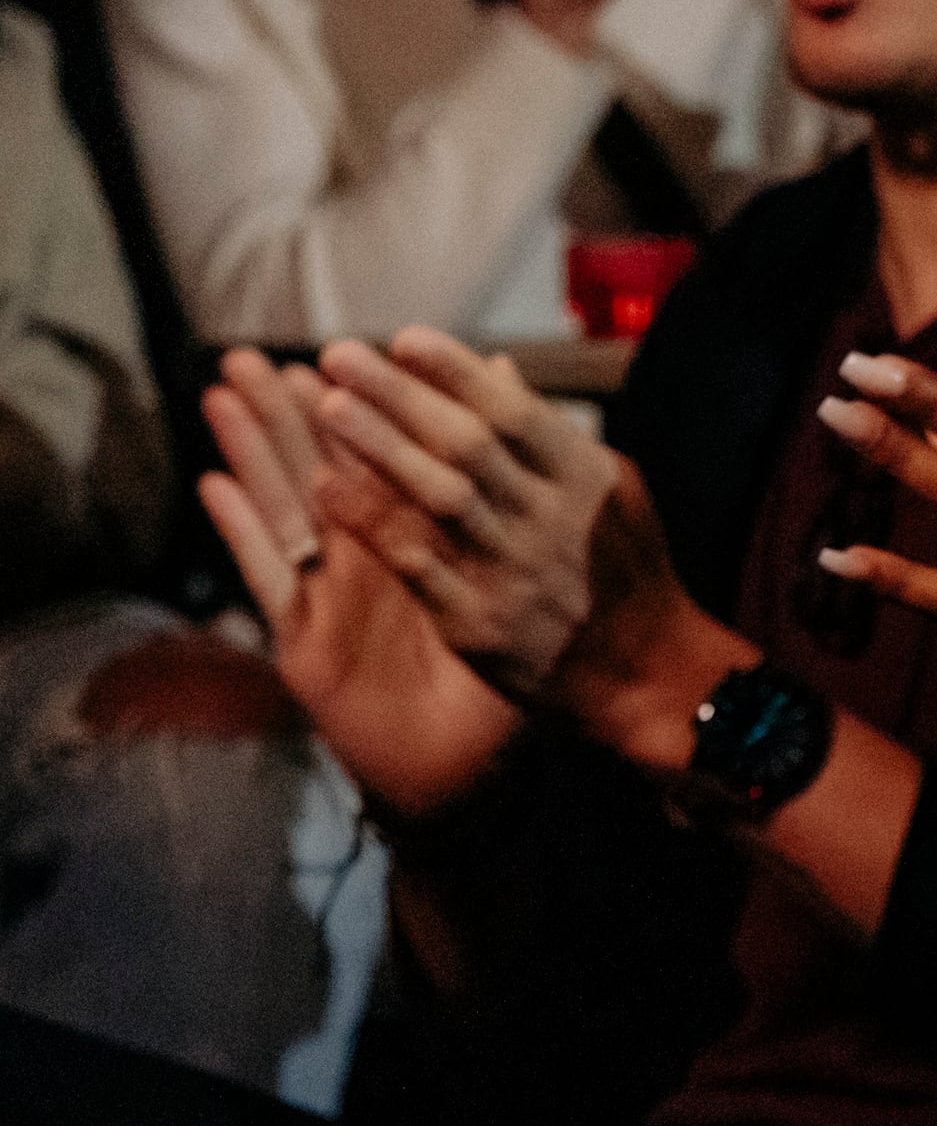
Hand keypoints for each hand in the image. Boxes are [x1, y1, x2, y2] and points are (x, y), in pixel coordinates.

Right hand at [193, 352, 520, 816]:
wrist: (471, 770)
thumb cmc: (497, 681)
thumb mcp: (511, 594)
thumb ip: (514, 524)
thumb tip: (532, 464)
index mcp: (414, 547)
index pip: (380, 467)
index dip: (359, 414)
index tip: (338, 355)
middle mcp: (364, 567)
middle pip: (319, 477)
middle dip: (290, 417)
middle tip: (254, 355)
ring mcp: (328, 601)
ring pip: (286, 513)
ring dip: (252, 454)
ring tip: (223, 394)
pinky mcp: (306, 644)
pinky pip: (273, 580)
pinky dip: (245, 533)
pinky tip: (214, 486)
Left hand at [302, 327, 731, 761]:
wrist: (646, 670)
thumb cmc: (624, 570)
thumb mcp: (612, 492)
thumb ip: (549, 436)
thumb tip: (497, 372)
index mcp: (586, 480)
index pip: (513, 412)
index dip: (455, 373)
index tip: (403, 338)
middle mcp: (550, 520)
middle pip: (466, 444)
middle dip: (400, 396)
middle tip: (341, 355)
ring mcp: (513, 572)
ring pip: (439, 497)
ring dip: (380, 448)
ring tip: (327, 405)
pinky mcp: (478, 623)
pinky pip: (415, 565)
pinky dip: (371, 524)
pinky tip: (328, 488)